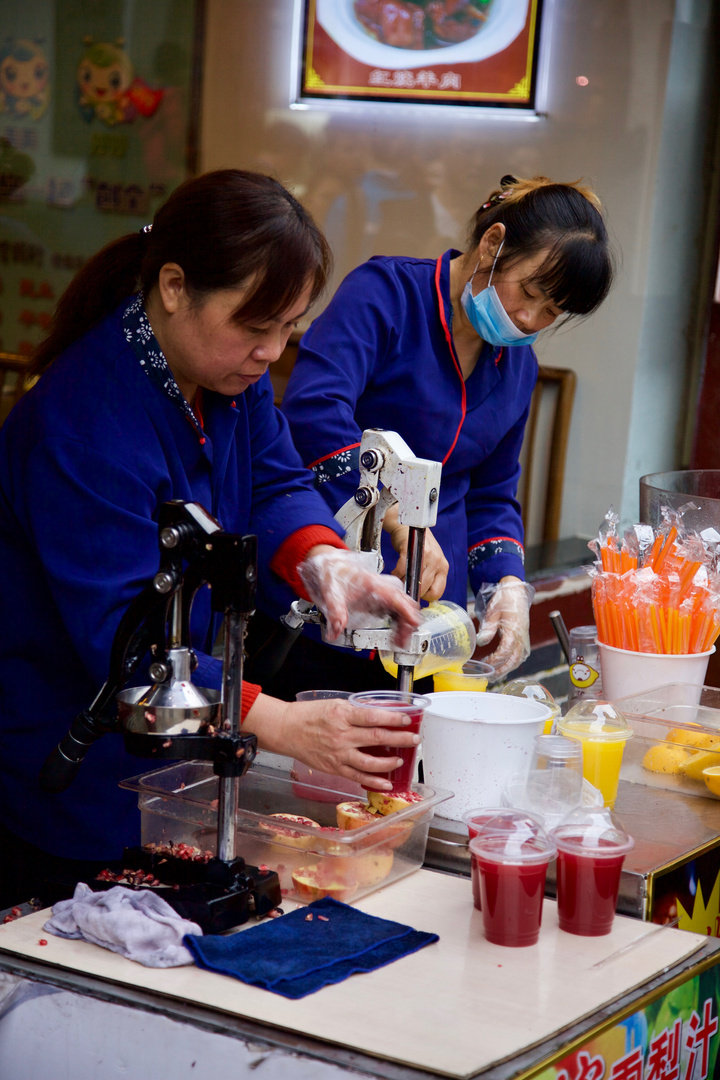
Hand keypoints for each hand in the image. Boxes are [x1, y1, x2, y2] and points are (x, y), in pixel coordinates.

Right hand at [244, 695, 420, 790]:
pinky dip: (373, 781)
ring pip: (369, 762)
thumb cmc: (309, 715)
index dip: (393, 718)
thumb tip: (380, 713)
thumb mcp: (335, 705)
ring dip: (389, 762)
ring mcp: (338, 754)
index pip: (373, 717)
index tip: (406, 719)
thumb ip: (357, 710)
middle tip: (413, 739)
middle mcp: (342, 735)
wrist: (287, 730)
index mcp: (342, 715)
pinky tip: (386, 783)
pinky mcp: (335, 768)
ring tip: (400, 759)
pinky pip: (357, 777)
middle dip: (399, 739)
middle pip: (376, 738)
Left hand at [299, 546, 420, 646]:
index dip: (407, 610)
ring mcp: (379, 594)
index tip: (414, 622)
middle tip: (402, 641)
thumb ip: (335, 611)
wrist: (326, 564)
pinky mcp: (376, 600)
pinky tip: (392, 634)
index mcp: (372, 583)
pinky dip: (397, 624)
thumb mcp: (330, 591)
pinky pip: (393, 612)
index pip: (395, 597)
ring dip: (403, 625)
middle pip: (403, 604)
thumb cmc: (330, 571)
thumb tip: (336, 630)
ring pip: (400, 609)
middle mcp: (380, 588)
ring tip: (398, 642)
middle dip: (407, 622)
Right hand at [384, 506, 447, 600]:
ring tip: (399, 579)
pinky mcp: (412, 550)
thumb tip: (423, 598)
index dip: (425, 596)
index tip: (417, 593)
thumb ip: (430, 576)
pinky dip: (396, 574)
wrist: (408, 526)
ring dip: (403, 583)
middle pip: (424, 588)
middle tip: (405, 588)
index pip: (437, 591)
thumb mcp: (431, 561)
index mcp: (443, 567)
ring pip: (413, 580)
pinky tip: (395, 572)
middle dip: (412, 591)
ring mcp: (426, 555)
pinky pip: (402, 570)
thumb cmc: (418, 546)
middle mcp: (437, 561)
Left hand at [475, 576, 533, 678]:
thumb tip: (481, 641)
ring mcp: (524, 639)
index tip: (485, 664)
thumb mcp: (493, 611)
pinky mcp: (524, 639)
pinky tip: (503, 667)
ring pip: (518, 660)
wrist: (516, 593)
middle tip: (489, 678)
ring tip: (494, 676)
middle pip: (514, 660)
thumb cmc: (504, 601)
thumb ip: (488, 627)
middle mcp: (522, 637)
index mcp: (514, 630)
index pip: (506, 651)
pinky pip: (520, 655)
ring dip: (507, 669)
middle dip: (502, 670)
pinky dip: (512, 663)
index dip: (495, 660)